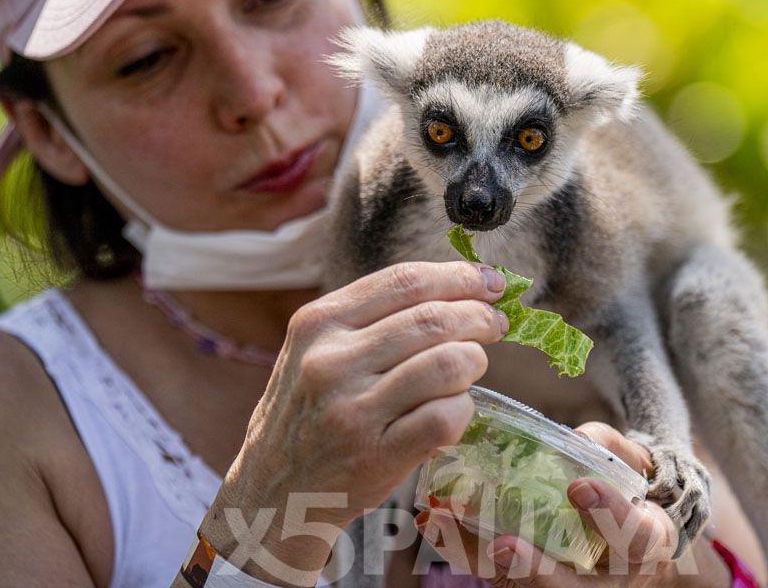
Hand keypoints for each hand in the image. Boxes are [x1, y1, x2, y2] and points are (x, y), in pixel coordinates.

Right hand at [199, 260, 508, 584]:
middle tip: (495, 324)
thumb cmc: (308, 412)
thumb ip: (372, 317)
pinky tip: (454, 410)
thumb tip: (458, 286)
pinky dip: (463, 409)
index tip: (490, 281)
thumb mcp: (316, 349)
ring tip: (470, 369)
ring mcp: (353, 410)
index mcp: (319, 322)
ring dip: (474, 362)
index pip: (405, 280)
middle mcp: (332, 361)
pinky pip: (446, 417)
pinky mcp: (376, 455)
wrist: (272, 491)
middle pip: (434, 319)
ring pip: (448, 365)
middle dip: (480, 317)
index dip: (458, 276)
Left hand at [414, 421, 686, 587]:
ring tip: (446, 527)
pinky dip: (462, 549)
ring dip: (482, 560)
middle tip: (505, 545)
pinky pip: (494, 576)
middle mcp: (608, 581)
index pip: (637, 538)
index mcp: (642, 546)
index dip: (610, 515)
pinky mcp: (527, 582)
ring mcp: (569, 586)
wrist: (622, 530)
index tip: (578, 487)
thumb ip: (607, 447)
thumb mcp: (628, 466)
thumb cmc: (623, 490)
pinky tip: (433, 522)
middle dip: (538, 571)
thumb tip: (579, 438)